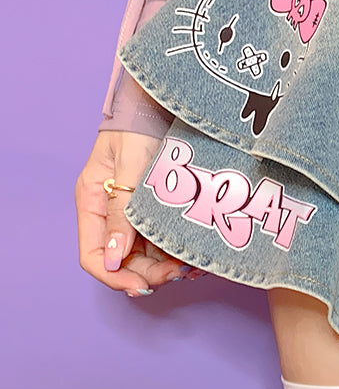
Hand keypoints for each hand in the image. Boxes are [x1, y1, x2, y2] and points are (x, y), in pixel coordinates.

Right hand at [76, 130, 193, 296]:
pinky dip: (177, 250)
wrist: (161, 102)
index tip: (142, 286)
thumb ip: (123, 210)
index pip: (93, 254)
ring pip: (145, 254)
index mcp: (93, 202)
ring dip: (166, 266)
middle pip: (123, 260)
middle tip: (180, 273)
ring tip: (192, 266)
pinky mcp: (157, 207)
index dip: (115, 277)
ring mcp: (134, 211)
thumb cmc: (140, 125)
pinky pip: (163, 239)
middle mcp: (111, 211)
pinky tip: (195, 255)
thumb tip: (113, 258)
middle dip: (148, 273)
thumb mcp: (130, 165)